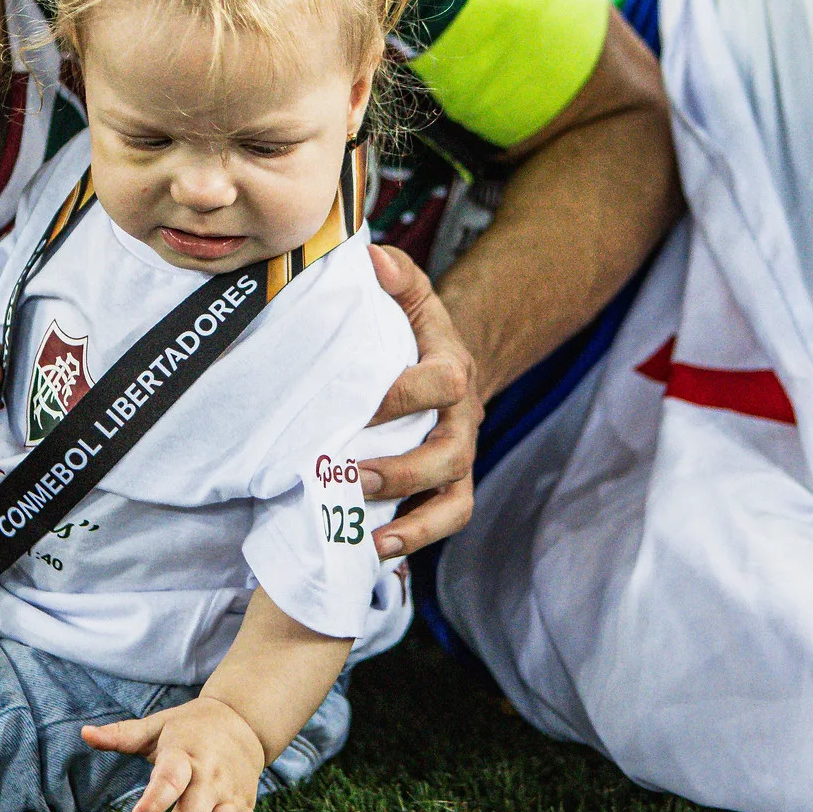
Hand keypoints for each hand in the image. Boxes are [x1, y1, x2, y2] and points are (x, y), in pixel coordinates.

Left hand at [81, 696, 264, 811]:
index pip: (172, 780)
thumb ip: (122, 734)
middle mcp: (212, 780)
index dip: (154, 802)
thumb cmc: (191, 726)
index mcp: (187, 756)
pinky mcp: (246, 809)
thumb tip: (84, 734)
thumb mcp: (157, 726)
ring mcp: (232, 797)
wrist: (243, 719)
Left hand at [360, 245, 482, 558]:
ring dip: (412, 522)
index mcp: (453, 369)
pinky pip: (443, 522)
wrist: (450, 368)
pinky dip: (414, 540)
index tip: (359, 402)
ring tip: (368, 536)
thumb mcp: (412, 296)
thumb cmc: (419, 332)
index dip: (403, 395)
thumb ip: (396, 275)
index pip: (442, 383)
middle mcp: (463, 420)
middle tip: (349, 475)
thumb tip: (370, 259)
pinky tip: (375, 552)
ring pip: (453, 500)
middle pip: (448, 454)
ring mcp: (459, 459)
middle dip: (401, 470)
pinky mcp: (449, 488)